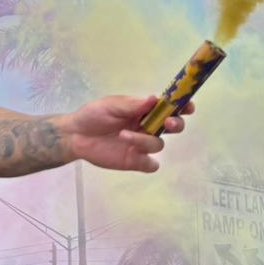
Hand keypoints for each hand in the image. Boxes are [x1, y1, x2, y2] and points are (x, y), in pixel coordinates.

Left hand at [59, 97, 192, 173]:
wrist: (75, 135)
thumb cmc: (94, 115)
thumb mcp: (111, 105)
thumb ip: (132, 105)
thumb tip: (155, 98)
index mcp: (145, 110)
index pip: (170, 108)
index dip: (183, 106)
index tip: (187, 106)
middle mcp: (148, 127)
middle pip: (174, 127)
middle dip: (176, 124)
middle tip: (167, 122)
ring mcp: (142, 145)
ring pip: (159, 145)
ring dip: (144, 140)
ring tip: (123, 135)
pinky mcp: (135, 161)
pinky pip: (151, 165)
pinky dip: (148, 162)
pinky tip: (134, 155)